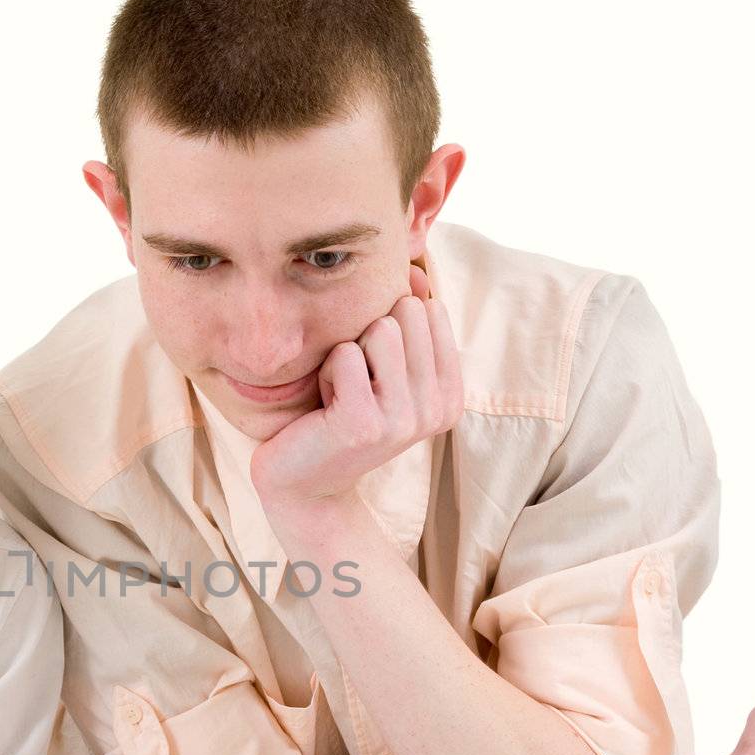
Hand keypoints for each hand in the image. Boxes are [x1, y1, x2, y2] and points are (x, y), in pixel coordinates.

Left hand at [251, 261, 462, 508]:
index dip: (391, 328)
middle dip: (369, 337)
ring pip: (381, 329)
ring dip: (349, 353)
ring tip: (343, 392)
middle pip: (408, 313)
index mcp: (450, 395)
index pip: (431, 311)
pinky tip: (326, 407)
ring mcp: (403, 419)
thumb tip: (417, 271)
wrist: (304, 483)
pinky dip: (327, 371)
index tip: (377, 373)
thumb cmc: (340, 415)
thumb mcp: (387, 369)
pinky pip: (345, 353)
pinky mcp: (363, 422)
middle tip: (356, 382)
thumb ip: (410, 323)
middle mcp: (437, 410)